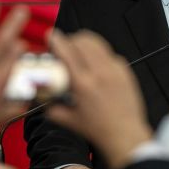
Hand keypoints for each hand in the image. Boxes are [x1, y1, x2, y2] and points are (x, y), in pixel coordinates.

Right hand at [46, 30, 151, 168]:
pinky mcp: (125, 71)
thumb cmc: (100, 129)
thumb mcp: (70, 120)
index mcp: (83, 84)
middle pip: (83, 40)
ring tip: (80, 50)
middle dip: (71, 39)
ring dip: (85, 42)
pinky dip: (100, 54)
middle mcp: (100, 73)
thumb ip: (52, 108)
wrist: (125, 134)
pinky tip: (96, 65)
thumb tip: (43, 99)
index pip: (67, 52)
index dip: (57, 40)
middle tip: (66, 47)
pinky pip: (110, 54)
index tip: (51, 35)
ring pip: (98, 43)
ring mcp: (115, 70)